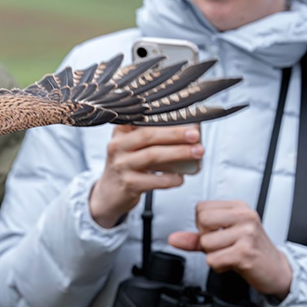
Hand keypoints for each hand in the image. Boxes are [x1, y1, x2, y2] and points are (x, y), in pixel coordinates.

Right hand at [88, 124, 202, 227]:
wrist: (110, 193)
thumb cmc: (128, 165)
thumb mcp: (130, 146)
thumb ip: (148, 136)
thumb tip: (185, 130)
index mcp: (120, 132)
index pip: (139, 118)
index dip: (159, 115)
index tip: (181, 113)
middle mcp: (117, 146)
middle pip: (148, 135)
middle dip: (175, 134)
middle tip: (195, 134)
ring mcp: (121, 165)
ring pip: (153, 155)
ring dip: (178, 153)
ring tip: (197, 152)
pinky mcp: (129, 184)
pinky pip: (155, 180)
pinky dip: (171, 178)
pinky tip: (180, 177)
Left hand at [168, 200, 292, 298]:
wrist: (277, 271)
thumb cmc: (251, 251)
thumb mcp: (223, 238)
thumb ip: (196, 237)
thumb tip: (173, 238)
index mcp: (239, 207)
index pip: (201, 208)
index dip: (202, 225)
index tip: (218, 233)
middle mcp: (245, 216)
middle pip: (201, 222)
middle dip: (206, 239)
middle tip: (223, 245)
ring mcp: (247, 233)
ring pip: (206, 243)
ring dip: (214, 255)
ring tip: (230, 254)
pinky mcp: (245, 252)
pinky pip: (213, 259)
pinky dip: (218, 266)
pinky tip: (233, 263)